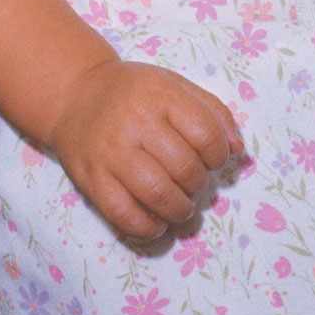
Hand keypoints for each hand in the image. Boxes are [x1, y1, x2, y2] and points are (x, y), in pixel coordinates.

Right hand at [47, 58, 241, 241]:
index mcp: (162, 95)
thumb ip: (213, 112)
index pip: (206, 134)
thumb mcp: (176, 86)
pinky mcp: (92, 179)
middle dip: (198, 184)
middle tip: (194, 185)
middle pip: (184, 167)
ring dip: (179, 209)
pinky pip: (124, 214)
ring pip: (157, 194)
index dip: (218, 155)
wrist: (76, 94)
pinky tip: (157, 224)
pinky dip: (148, 228)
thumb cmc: (135, 93)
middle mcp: (136, 122)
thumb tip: (238, 151)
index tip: (213, 160)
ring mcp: (112, 152)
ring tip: (181, 207)